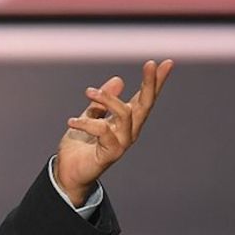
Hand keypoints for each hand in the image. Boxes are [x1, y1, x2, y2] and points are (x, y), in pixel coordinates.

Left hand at [54, 59, 174, 205]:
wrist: (67, 172)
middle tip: (150, 64)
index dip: (155, 81)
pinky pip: (103, 132)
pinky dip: (86, 123)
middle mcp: (128, 131)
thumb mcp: (89, 116)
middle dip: (149, 84)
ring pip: (125, 115)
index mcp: (125, 121)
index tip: (167, 62)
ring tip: (88, 92)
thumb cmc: (80, 146)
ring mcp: (122, 143)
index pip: (144, 98)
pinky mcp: (110, 154)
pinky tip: (71, 121)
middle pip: (145, 105)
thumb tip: (119, 79)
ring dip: (108, 100)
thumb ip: (101, 102)